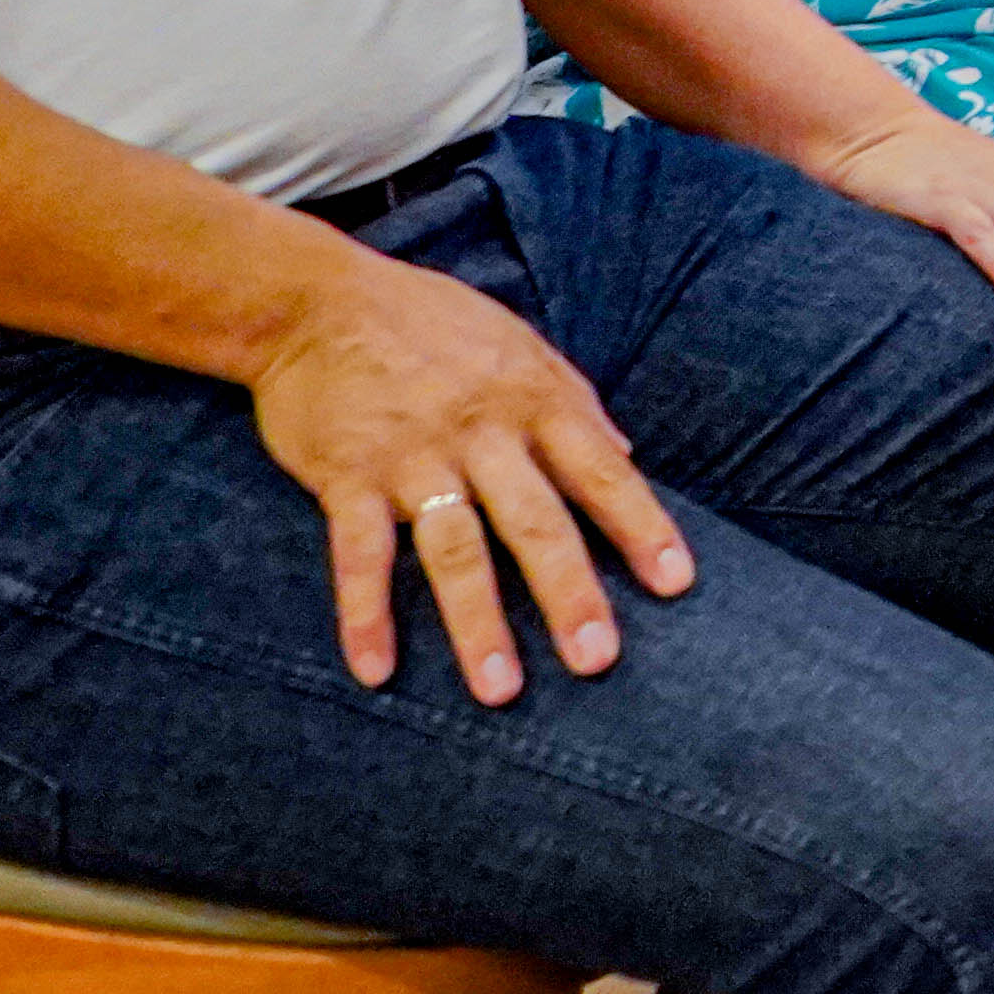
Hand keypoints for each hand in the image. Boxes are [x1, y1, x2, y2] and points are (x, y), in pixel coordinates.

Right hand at [245, 242, 694, 700]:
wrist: (316, 302)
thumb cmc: (429, 323)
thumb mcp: (518, 343)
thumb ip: (575, 399)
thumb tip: (628, 452)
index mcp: (532, 398)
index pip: (600, 470)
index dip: (641, 527)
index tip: (677, 584)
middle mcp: (481, 431)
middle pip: (535, 522)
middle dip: (570, 594)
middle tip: (597, 660)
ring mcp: (412, 456)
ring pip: (453, 549)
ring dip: (477, 623)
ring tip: (501, 691)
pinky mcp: (346, 475)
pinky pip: (359, 555)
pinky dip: (365, 614)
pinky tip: (376, 670)